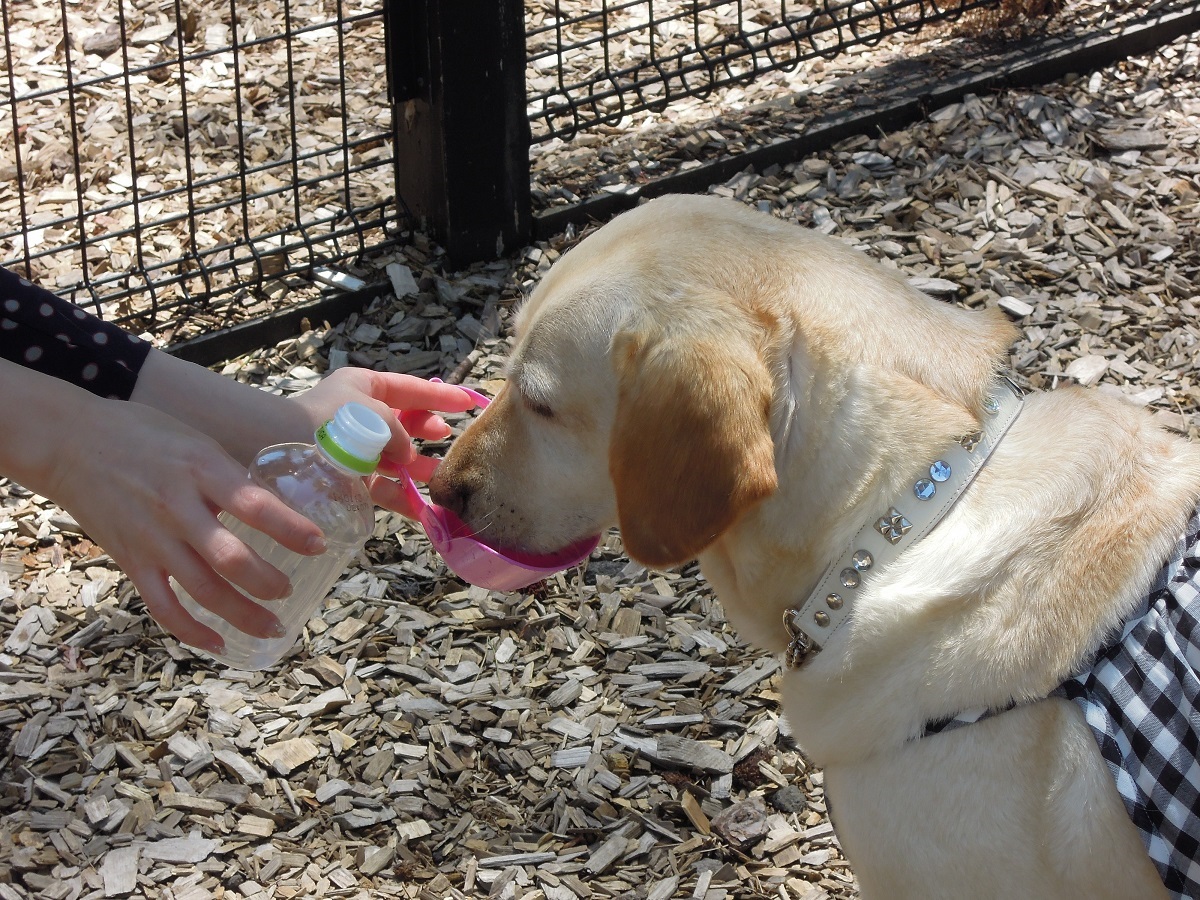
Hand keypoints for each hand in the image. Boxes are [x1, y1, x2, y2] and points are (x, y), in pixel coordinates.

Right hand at [48, 397, 326, 655]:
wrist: (70, 443)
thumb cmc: (143, 435)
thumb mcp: (197, 443)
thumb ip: (232, 477)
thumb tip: (279, 507)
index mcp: (202, 470)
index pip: (256, 505)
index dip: (292, 529)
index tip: (319, 544)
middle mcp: (178, 508)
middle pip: (231, 559)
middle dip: (268, 583)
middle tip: (291, 591)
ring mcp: (153, 539)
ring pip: (203, 590)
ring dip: (243, 615)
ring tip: (273, 628)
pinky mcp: (130, 561)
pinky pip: (162, 606)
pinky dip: (191, 631)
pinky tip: (218, 643)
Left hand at [287, 367, 480, 516]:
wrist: (282, 450)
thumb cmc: (332, 421)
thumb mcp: (376, 413)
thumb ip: (401, 432)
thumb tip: (407, 457)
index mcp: (363, 388)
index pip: (410, 389)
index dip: (440, 396)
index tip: (468, 402)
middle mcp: (360, 416)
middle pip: (404, 423)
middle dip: (428, 431)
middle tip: (448, 437)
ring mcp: (354, 449)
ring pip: (397, 458)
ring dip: (421, 468)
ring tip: (444, 476)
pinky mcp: (349, 479)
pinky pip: (384, 487)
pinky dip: (404, 498)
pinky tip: (425, 508)